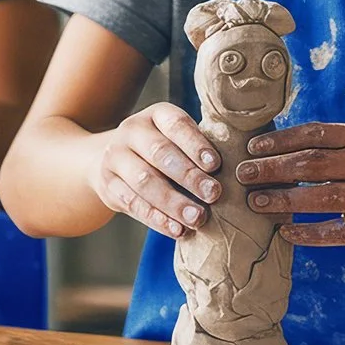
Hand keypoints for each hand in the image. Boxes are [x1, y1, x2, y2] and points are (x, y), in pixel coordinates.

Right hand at [87, 103, 223, 240]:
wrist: (111, 159)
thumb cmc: (163, 149)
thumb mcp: (177, 138)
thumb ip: (199, 148)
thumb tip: (236, 171)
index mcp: (156, 114)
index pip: (176, 125)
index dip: (196, 144)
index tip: (215, 164)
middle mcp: (131, 131)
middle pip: (160, 153)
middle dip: (189, 176)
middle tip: (214, 194)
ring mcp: (115, 157)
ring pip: (144, 182)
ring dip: (174, 202)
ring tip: (198, 218)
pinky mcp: (108, 185)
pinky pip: (133, 204)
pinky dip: (157, 219)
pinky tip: (177, 230)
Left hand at [237, 122, 344, 250]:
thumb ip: (327, 147)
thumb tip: (270, 148)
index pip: (314, 134)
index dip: (280, 140)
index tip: (251, 147)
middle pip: (312, 164)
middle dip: (273, 169)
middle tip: (243, 174)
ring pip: (322, 198)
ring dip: (284, 200)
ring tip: (255, 203)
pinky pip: (336, 232)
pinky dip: (308, 232)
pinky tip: (285, 232)